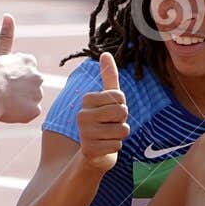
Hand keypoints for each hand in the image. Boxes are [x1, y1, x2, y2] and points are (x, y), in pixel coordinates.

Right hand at [0, 15, 42, 123]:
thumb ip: (6, 37)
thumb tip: (9, 15)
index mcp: (28, 60)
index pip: (25, 69)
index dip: (13, 76)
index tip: (3, 79)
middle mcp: (38, 75)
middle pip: (30, 84)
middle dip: (19, 89)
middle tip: (3, 92)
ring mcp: (38, 93)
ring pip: (31, 99)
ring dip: (21, 102)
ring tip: (5, 103)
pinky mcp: (35, 109)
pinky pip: (30, 113)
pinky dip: (21, 114)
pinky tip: (9, 111)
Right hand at [77, 52, 129, 173]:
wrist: (95, 152)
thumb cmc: (105, 122)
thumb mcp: (108, 99)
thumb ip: (109, 77)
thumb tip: (105, 53)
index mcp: (86, 99)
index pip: (120, 96)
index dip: (122, 106)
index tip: (111, 112)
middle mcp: (82, 114)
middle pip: (122, 112)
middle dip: (123, 120)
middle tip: (111, 125)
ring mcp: (84, 133)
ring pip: (122, 129)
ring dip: (120, 135)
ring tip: (108, 136)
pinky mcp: (89, 150)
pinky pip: (117, 145)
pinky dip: (116, 147)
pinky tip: (105, 147)